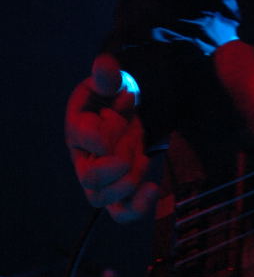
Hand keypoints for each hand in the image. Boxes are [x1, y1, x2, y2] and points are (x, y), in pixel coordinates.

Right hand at [65, 54, 158, 222]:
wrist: (123, 112)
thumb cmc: (111, 97)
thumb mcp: (110, 81)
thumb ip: (107, 75)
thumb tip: (105, 63)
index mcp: (78, 128)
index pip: (85, 138)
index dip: (109, 129)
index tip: (122, 115)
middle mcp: (83, 158)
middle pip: (91, 178)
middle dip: (119, 160)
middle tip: (135, 139)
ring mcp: (100, 178)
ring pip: (103, 198)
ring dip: (130, 179)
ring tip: (143, 156)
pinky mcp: (118, 190)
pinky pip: (121, 212)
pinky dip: (137, 207)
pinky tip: (153, 189)